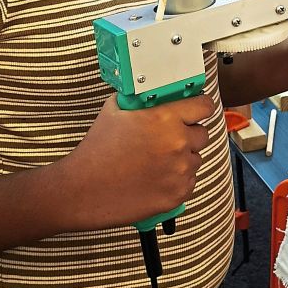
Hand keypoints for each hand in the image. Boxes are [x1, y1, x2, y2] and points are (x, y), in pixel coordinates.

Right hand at [71, 90, 213, 228]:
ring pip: (195, 159)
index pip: (204, 106)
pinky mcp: (178, 194)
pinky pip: (189, 181)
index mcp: (165, 118)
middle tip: (168, 139)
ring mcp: (180, 171)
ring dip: (182, 158)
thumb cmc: (97, 149)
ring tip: (155, 162)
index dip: (199, 107)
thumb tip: (154, 94)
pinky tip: (155, 178)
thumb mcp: (115, 109)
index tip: (196, 110)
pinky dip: (177, 179)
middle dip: (188, 134)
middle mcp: (178, 143)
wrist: (83, 189)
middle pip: (202, 134)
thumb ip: (141, 99)